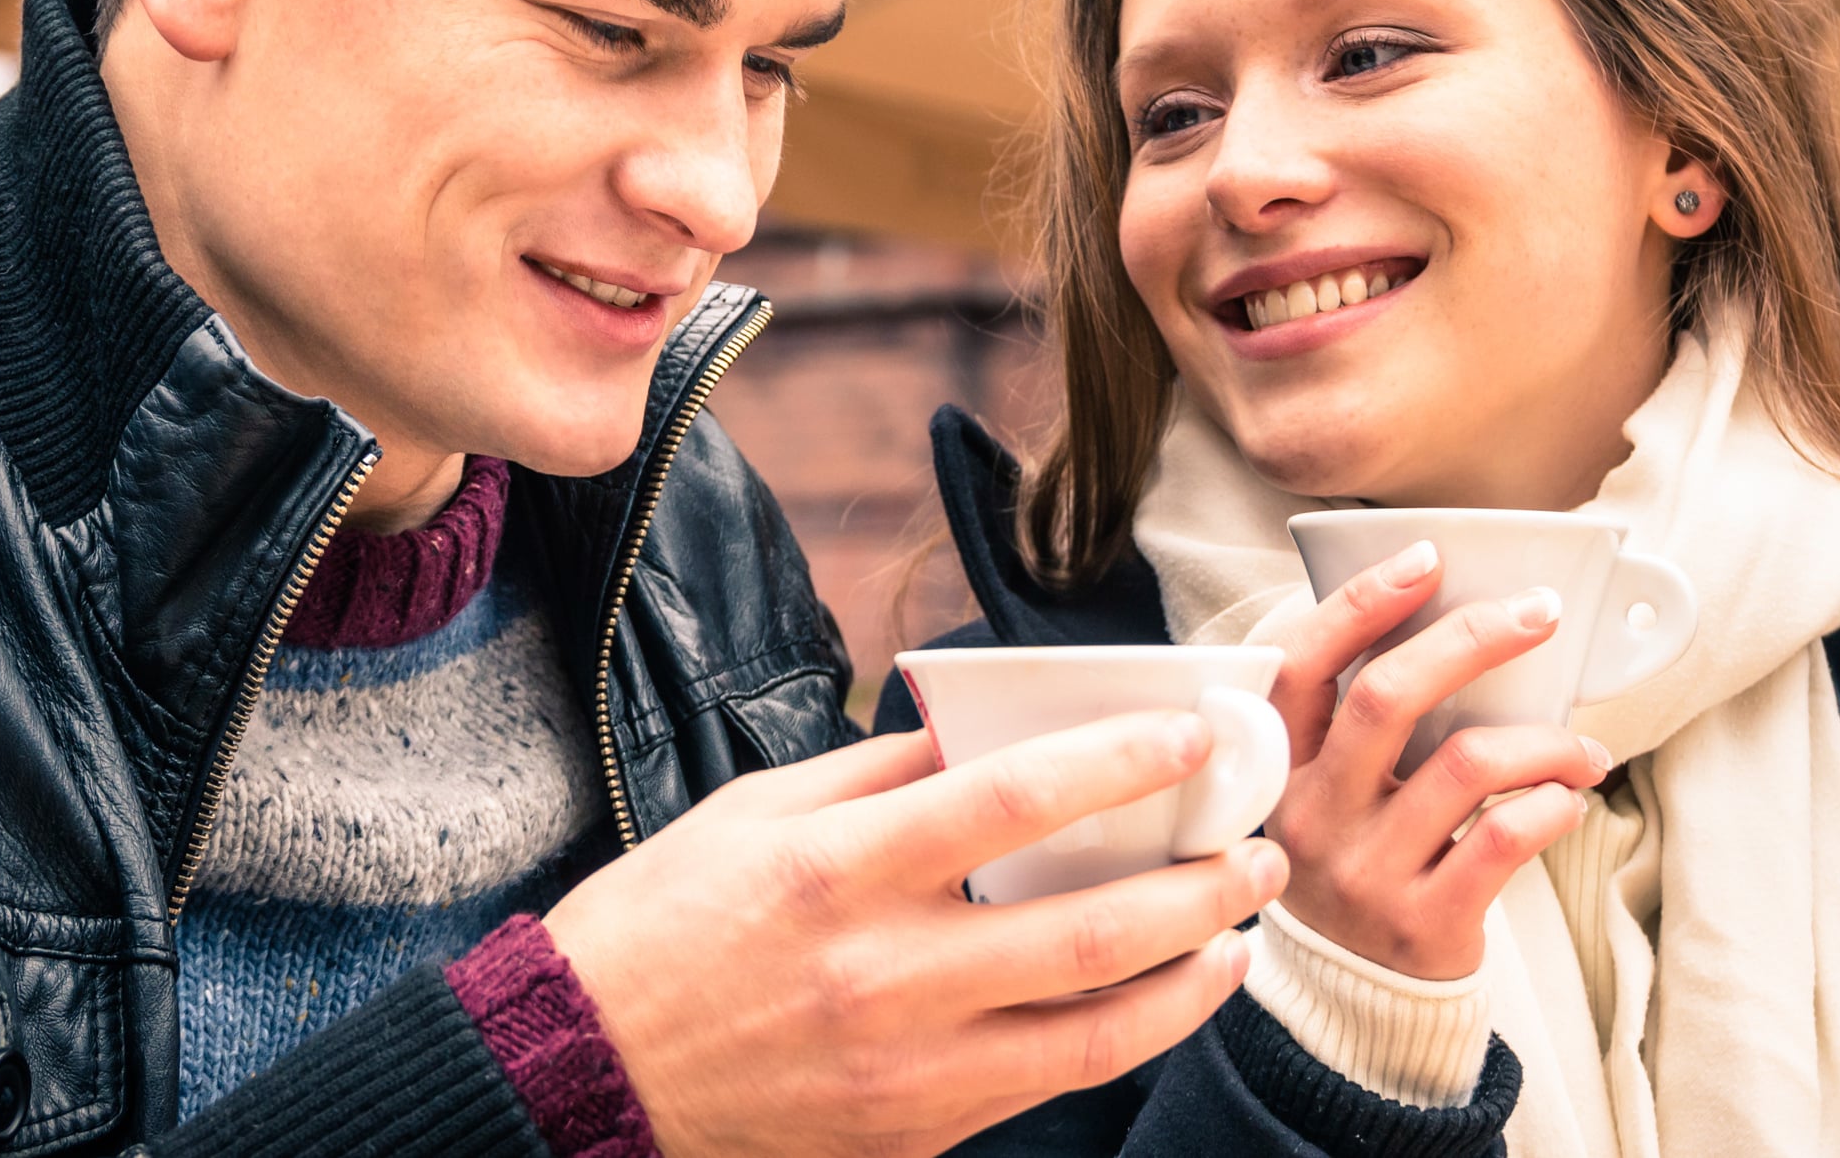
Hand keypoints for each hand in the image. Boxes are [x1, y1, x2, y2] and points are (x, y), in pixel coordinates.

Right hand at [546, 714, 1290, 1157]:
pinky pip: (1050, 1084)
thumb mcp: (756, 813)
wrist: (580, 1077)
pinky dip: (1127, 1037)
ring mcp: (906, 1069)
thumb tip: (988, 723)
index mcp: (840, 870)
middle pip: (1089, 931)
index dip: (1124, 761)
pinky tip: (1164, 997)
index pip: (1016, 801)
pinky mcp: (914, 1132)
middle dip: (1200, 887)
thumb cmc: (661, 925)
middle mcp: (885, 974)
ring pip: (1096, 1031)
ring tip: (1241, 930)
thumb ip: (880, 769)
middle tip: (1259, 848)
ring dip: (1191, 975)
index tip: (1198, 733)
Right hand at [1263, 540, 1610, 978]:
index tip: (1428, 559)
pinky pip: (1504, 839)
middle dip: (1473, 639)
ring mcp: (1363, 871)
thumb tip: (1458, 622)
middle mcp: (1312, 815)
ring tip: (1583, 749)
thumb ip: (1362, 722)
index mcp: (1281, 768)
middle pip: (1388, 697)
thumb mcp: (1330, 791)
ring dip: (1545, 741)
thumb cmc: (1360, 859)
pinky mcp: (1422, 922)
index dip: (1362, 604)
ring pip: (1467, 765)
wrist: (1358, 995)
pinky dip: (1553, 805)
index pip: (1303, 664)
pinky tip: (1569, 800)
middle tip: (1538, 614)